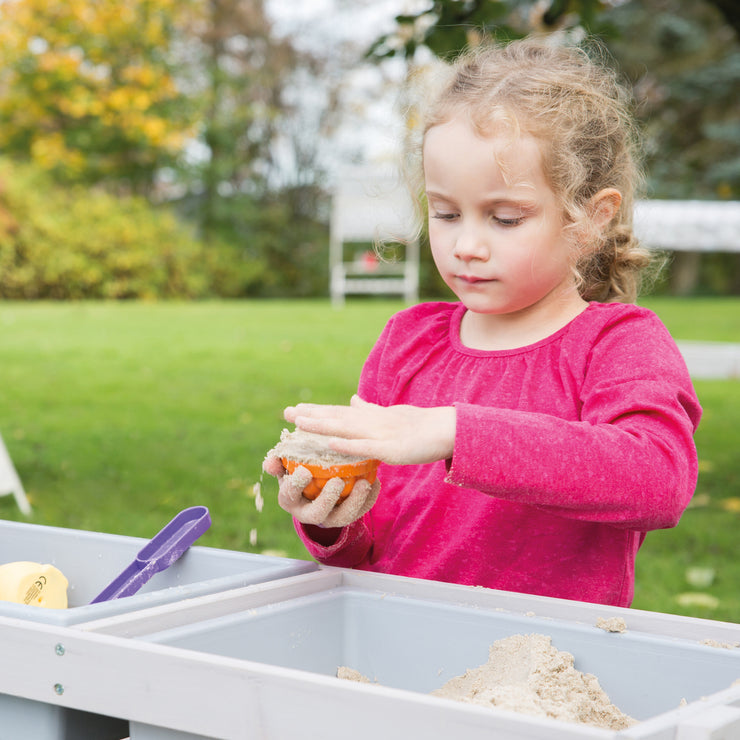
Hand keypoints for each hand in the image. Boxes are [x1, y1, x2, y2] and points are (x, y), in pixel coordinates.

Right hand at [262, 455, 379, 527]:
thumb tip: (270, 462)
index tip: (304, 470)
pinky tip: (375, 481)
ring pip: (343, 517)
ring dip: (355, 501)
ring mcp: (330, 516)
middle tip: (337, 481)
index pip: (289, 494)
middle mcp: (309, 512)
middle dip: (327, 499)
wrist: (315, 485)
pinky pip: (360, 511)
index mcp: (290, 499)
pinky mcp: (348, 515)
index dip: (296, 484)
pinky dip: (369, 498)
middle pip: (317, 513)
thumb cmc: (299, 469)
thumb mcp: (286, 464)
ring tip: (363, 483)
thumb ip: (278, 461)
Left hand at [284, 395, 455, 465]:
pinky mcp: (390, 448)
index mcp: (370, 417)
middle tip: (286, 413)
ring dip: (322, 425)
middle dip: (310, 415)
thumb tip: (353, 400)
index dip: (316, 411)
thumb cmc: (419, 426)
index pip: (338, 413)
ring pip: (345, 429)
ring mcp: (379, 434)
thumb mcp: (390, 415)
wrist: (445, 430)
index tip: (294, 410)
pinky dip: (347, 445)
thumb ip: (370, 410)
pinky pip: (365, 447)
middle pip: (335, 418)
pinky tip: (330, 444)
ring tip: (300, 423)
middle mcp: (371, 422)